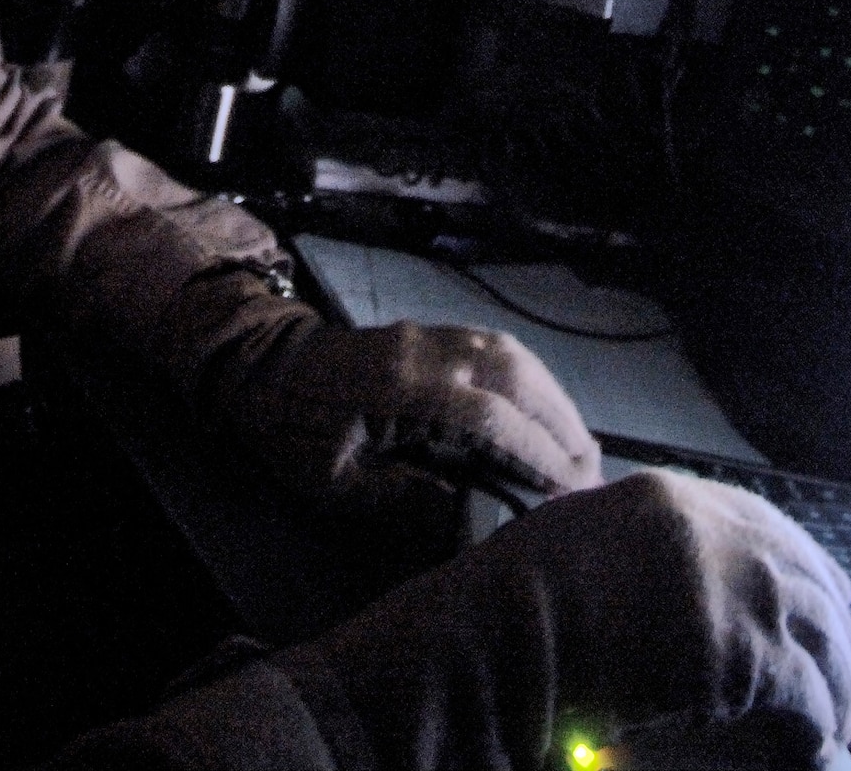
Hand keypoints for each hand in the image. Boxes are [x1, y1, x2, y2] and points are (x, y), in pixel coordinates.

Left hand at [215, 315, 602, 518]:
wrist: (257, 365)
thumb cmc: (290, 431)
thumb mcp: (335, 484)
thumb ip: (403, 500)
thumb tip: (470, 517)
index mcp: (400, 388)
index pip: (488, 417)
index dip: (535, 453)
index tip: (570, 490)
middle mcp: (424, 350)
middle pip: (514, 375)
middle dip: (559, 421)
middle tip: (592, 470)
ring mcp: (426, 334)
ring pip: (508, 353)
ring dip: (550, 395)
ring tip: (577, 442)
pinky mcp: (426, 332)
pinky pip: (491, 345)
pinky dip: (527, 377)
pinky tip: (541, 408)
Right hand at [297, 468, 850, 770]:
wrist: (496, 643)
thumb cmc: (512, 604)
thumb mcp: (575, 543)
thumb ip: (632, 549)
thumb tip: (673, 583)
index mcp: (666, 499)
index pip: (767, 521)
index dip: (809, 561)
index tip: (833, 594)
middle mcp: (711, 531)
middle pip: (806, 575)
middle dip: (835, 629)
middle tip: (846, 674)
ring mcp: (731, 588)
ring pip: (822, 636)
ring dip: (837, 684)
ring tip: (836, 723)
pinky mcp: (743, 655)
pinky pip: (808, 694)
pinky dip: (819, 724)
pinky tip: (814, 747)